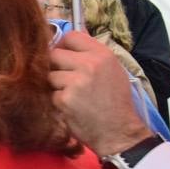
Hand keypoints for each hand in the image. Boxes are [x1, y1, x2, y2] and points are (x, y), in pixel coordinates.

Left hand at [48, 30, 151, 156]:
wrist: (119, 132)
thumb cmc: (116, 102)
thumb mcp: (113, 70)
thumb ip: (92, 54)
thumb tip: (72, 38)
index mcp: (102, 55)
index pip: (71, 36)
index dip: (64, 45)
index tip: (65, 56)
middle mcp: (88, 65)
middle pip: (54, 54)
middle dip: (56, 66)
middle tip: (65, 78)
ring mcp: (75, 82)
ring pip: (50, 75)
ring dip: (56, 85)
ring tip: (72, 95)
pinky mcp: (64, 99)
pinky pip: (52, 94)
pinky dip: (58, 101)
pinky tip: (72, 107)